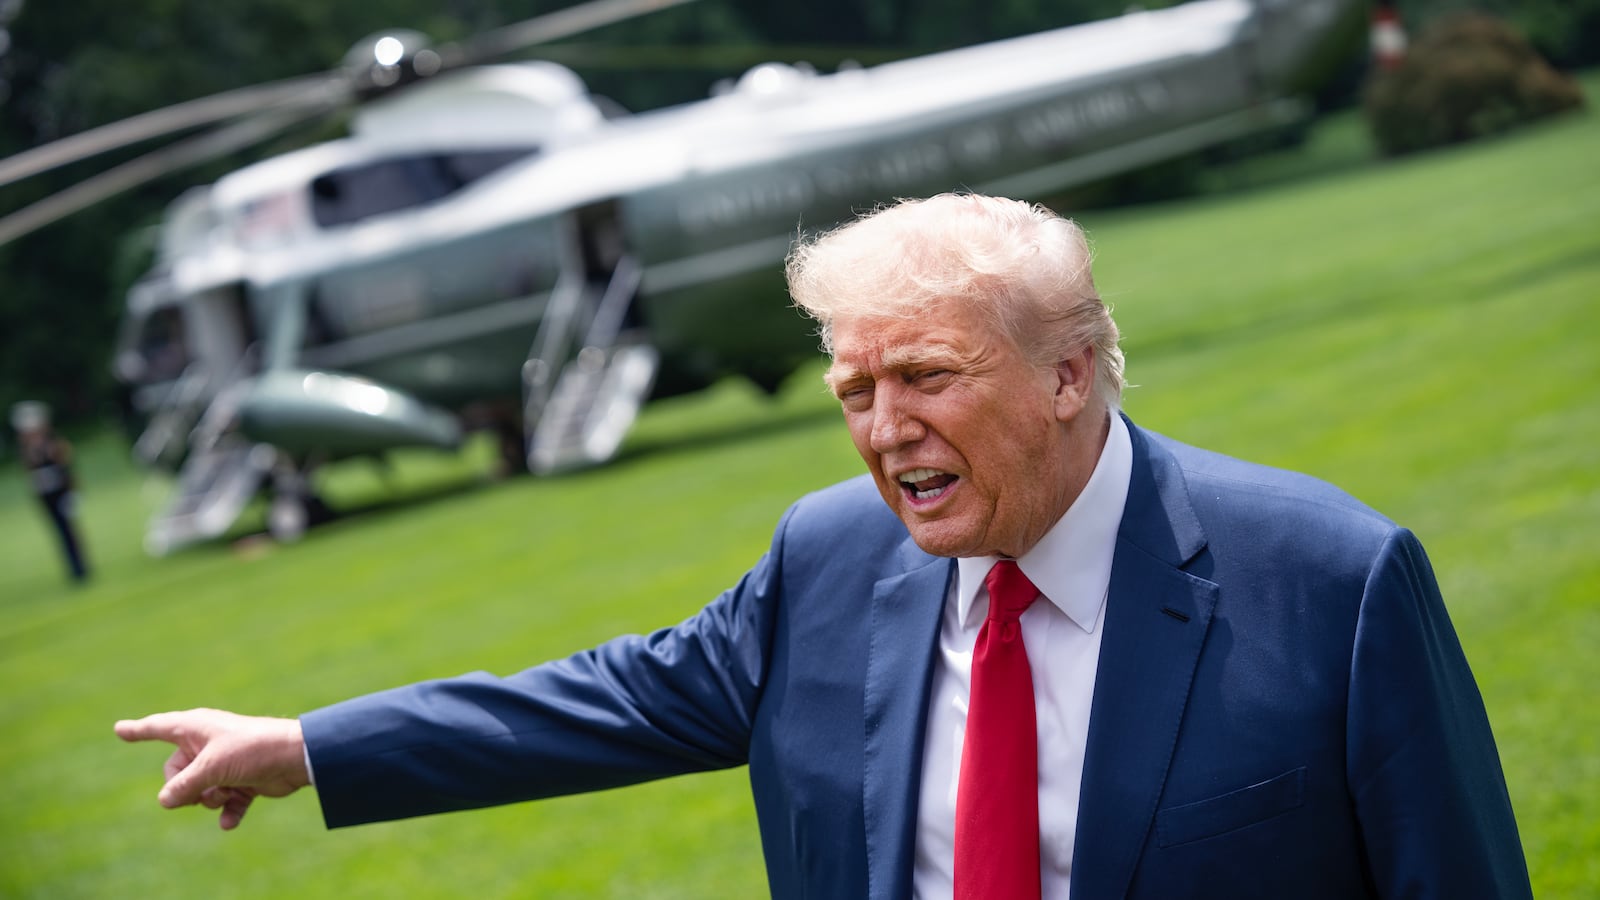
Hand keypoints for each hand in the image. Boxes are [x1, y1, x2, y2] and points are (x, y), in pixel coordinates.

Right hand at [115, 708, 310, 830]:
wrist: (297, 758)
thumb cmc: (253, 750)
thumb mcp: (212, 767)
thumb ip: (183, 785)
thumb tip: (164, 801)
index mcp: (196, 728)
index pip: (158, 728)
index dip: (138, 730)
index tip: (118, 728)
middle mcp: (208, 743)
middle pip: (175, 773)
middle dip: (185, 789)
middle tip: (204, 790)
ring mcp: (225, 763)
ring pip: (198, 791)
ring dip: (209, 799)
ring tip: (226, 793)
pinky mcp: (243, 781)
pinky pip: (224, 803)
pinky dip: (228, 811)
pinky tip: (230, 821)